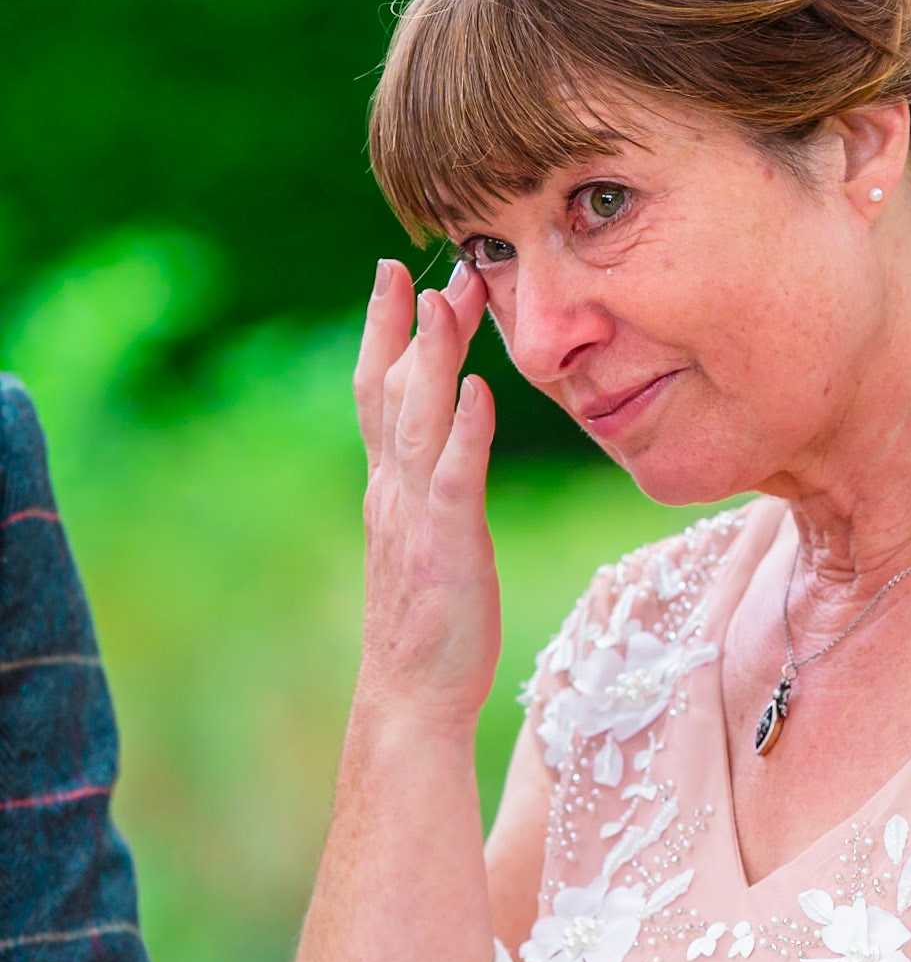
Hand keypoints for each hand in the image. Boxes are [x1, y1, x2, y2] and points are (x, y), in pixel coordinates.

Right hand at [352, 258, 498, 730]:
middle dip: (404, 323)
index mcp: (390, 490)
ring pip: (419, 420)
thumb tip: (449, 445)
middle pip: (390, 390)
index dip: (385, 333)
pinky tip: (479, 392)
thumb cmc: (431, 628)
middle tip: (424, 263)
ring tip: (450, 299)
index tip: (395, 276)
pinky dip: (465, 432)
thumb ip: (431, 492)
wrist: (411, 698)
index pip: (380, 395)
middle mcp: (393, 492)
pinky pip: (454, 479)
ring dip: (434, 356)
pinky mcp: (447, 546)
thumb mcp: (429, 544)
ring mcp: (416, 517)